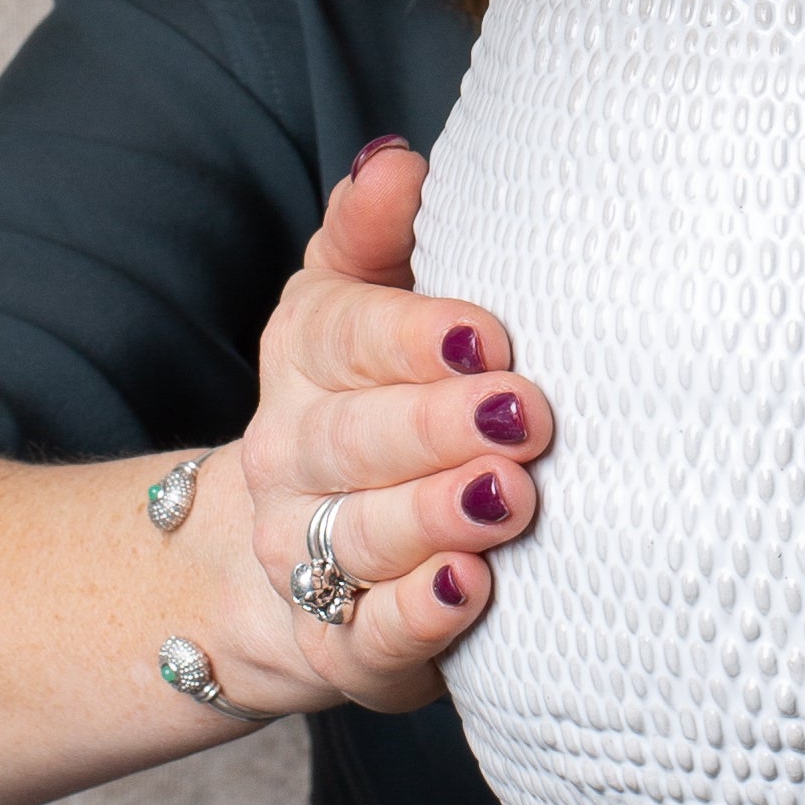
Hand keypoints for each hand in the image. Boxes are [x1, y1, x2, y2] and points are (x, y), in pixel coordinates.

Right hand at [208, 138, 550, 713]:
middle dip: (438, 427)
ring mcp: (304, 555)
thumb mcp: (356, 297)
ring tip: (509, 500)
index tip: (491, 334)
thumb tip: (396, 160)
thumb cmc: (366, 394)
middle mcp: (291, 455)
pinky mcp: (335, 644)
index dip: (415, 336)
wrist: (279, 554)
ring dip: (437, 519)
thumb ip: (376, 228)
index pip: (343, 338)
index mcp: (305, 355)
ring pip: (360, 538)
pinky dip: (413, 620)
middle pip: (353, 439)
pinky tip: (466, 593)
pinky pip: (364, 637)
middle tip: (525, 415)